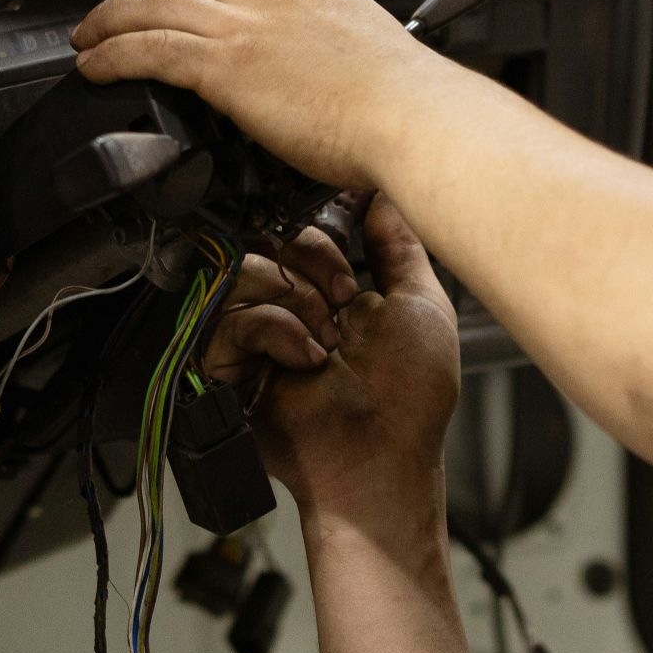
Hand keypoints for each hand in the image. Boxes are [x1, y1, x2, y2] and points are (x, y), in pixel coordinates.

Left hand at [69, 0, 457, 191]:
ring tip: (88, 37)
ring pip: (154, 0)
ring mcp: (248, 24)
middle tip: (111, 10)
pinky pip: (148, 47)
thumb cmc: (409, 108)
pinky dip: (112, 53)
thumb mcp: (371, 55)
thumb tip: (319, 81)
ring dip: (110, 17)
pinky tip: (95, 66)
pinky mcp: (228, 65)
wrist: (416, 120)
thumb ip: (333, 53)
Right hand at [204, 194, 459, 517]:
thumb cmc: (411, 398)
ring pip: (246, 270)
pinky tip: (305, 358)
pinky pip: (230, 316)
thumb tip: (383, 196)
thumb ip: (400, 246)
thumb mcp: (422, 304)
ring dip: (296, 299)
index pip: (303, 232)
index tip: (352, 270)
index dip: (323, 239)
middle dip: (313, 265)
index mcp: (334, 295)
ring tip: (325, 339)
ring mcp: (260, 336)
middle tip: (343, 304)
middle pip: (270, 240)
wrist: (382, 456)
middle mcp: (293, 309)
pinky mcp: (230, 364)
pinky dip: (275, 329)